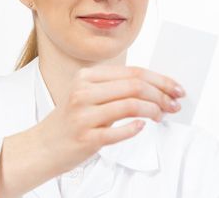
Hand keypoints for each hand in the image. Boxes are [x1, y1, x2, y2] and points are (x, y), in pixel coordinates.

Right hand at [36, 65, 184, 172]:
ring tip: (162, 116)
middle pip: (134, 86)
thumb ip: (114, 88)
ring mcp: (84, 115)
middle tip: (175, 104)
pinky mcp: (86, 137)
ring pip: (130, 105)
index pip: (132, 72)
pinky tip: (142, 127)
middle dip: (161, 94)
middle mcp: (83, 92)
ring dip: (153, 110)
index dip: (159, 79)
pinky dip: (134, 128)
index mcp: (86, 77)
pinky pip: (118, 131)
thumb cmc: (70, 120)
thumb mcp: (86, 95)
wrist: (42, 147)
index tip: (175, 87)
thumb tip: (154, 87)